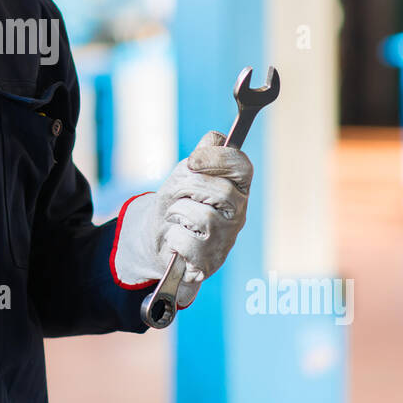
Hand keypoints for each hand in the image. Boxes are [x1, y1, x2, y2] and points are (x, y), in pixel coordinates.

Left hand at [112, 131, 251, 307]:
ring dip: (178, 213)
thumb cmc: (176, 203)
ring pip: (204, 217)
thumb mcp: (183, 174)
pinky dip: (174, 238)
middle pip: (222, 191)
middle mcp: (239, 213)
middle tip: (178, 194)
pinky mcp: (211, 262)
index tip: (192, 161)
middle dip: (189, 188)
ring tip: (176, 217)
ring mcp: (227, 239)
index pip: (243, 166)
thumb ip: (200, 156)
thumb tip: (215, 140)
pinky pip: (189, 243)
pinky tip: (176, 239)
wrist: (159, 237)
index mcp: (236, 186)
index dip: (219, 159)